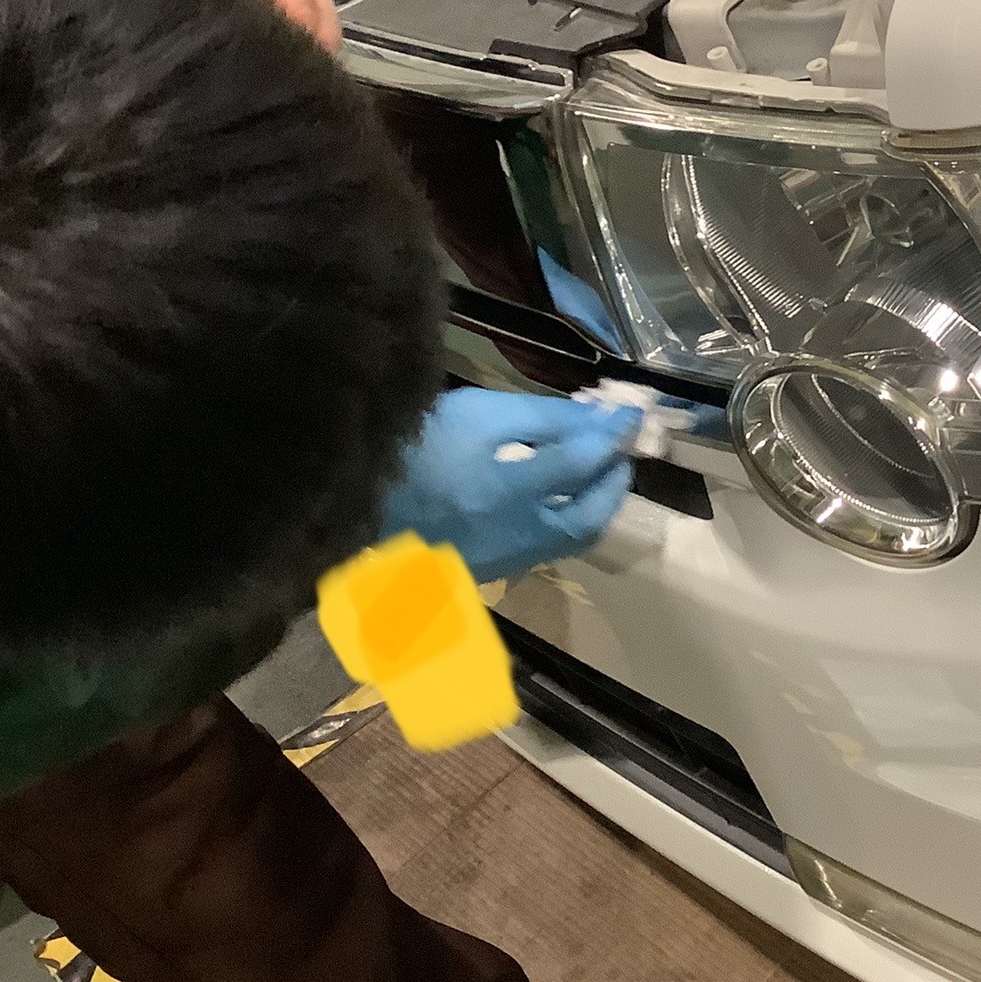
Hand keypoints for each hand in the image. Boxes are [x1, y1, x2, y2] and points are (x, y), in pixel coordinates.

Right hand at [380, 388, 642, 583]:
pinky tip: (564, 496)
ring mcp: (504, 558)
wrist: (348, 500)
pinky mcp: (490, 568)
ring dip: (597, 504)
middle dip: (614, 480)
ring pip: (574, 538)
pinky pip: (549, 546)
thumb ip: (539, 418)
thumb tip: (594, 418)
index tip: (632, 413)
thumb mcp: (473, 415)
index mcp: (508, 493)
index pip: (583, 461)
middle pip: (590, 516)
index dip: (613, 434)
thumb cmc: (410, 448)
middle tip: (623, 449)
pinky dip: (569, 519)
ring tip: (602, 471)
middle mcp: (516, 536)